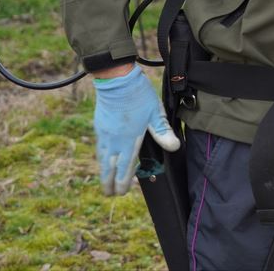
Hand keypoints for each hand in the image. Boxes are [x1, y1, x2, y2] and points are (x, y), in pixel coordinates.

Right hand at [92, 65, 179, 194]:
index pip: (125, 167)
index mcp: (129, 139)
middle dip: (109, 183)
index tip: (121, 192)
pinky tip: (103, 158)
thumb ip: (162, 131)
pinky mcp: (99, 125)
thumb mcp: (156, 112)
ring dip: (103, 171)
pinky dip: (101, 157)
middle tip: (109, 194)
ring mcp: (105, 133)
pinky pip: (100, 146)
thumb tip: (174, 147)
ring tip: (105, 181)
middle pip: (109, 168)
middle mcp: (114, 140)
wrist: (117, 79)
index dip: (123, 182)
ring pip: (102, 158)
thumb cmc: (139, 95)